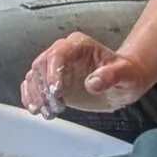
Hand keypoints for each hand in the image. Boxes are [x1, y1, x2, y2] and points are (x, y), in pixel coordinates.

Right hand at [22, 31, 147, 117]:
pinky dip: (30, 97)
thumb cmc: (126, 76)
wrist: (123, 84)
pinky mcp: (49, 81)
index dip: (53, 72)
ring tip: (46, 112)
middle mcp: (62, 52)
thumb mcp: (126, 75)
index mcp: (79, 45)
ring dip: (36, 95)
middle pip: (41, 65)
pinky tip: (36, 109)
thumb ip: (111, 76)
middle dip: (43, 87)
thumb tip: (93, 83)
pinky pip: (32, 85)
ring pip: (34, 76)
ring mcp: (54, 67)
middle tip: (55, 106)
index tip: (56, 91)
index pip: (58, 53)